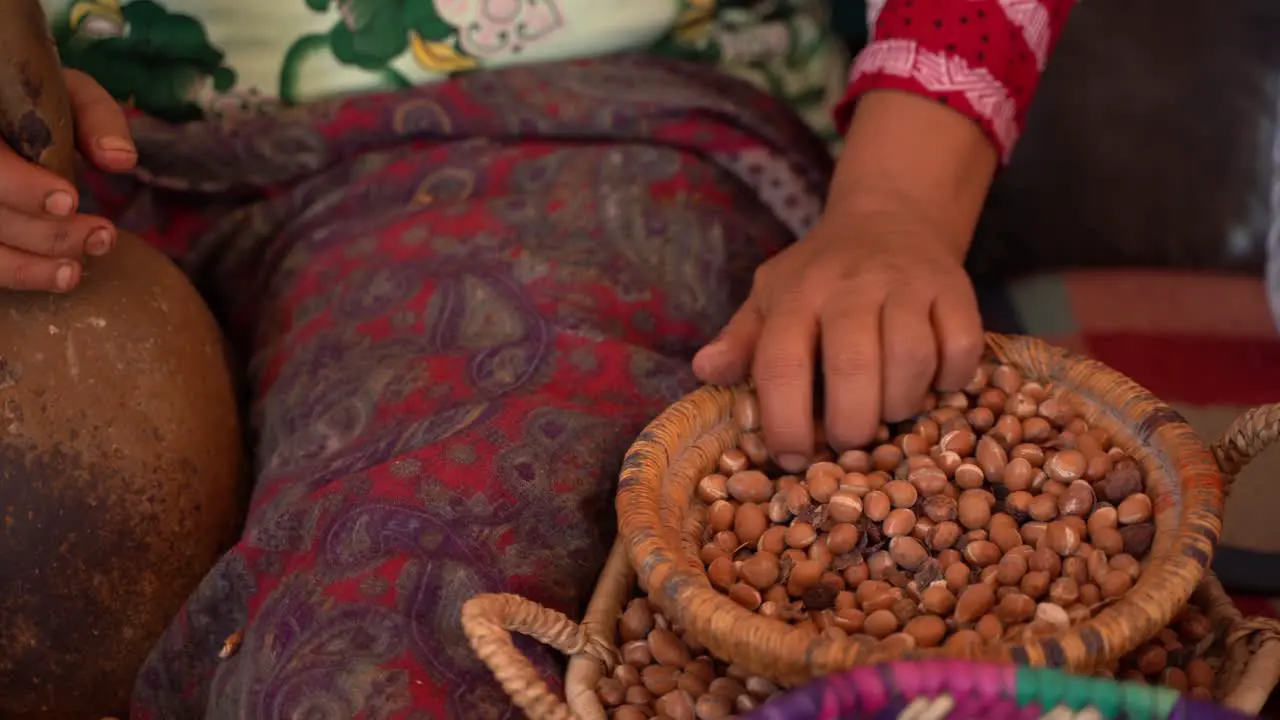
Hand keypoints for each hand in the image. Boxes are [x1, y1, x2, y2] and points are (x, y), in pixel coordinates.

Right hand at [0, 69, 134, 291]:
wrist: (9, 112)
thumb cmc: (37, 101)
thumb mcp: (66, 93)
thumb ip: (96, 116)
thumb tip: (121, 159)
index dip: (21, 187)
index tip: (69, 201)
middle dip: (46, 233)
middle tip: (102, 235)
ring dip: (30, 267)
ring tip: (79, 269)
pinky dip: (21, 275)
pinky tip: (61, 277)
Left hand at [692, 205, 984, 469]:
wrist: (891, 216)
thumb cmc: (820, 274)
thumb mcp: (770, 297)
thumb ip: (742, 339)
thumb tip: (705, 371)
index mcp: (796, 294)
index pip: (781, 363)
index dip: (785, 421)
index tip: (792, 457)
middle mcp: (851, 285)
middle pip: (852, 367)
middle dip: (851, 424)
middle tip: (849, 441)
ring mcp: (907, 284)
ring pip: (912, 360)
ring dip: (901, 404)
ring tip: (889, 409)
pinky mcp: (955, 288)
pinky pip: (962, 348)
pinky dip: (951, 378)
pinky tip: (932, 382)